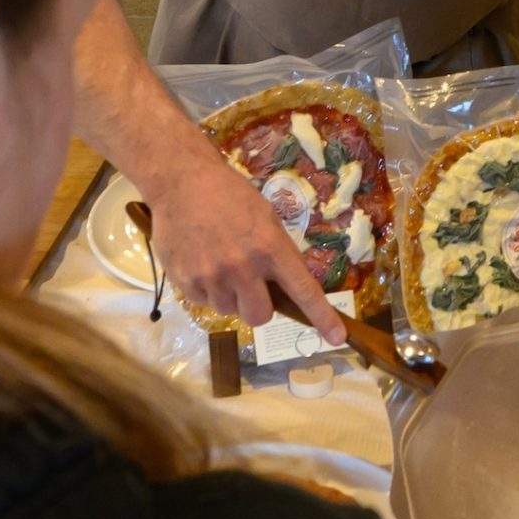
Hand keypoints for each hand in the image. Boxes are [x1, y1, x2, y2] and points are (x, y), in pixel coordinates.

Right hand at [143, 150, 344, 342]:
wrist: (182, 181)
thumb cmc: (230, 195)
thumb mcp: (265, 217)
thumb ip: (277, 253)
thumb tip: (287, 287)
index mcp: (270, 247)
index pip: (302, 290)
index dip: (321, 316)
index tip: (336, 337)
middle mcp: (242, 266)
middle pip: (260, 316)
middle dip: (259, 307)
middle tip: (251, 286)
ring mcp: (211, 276)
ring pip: (230, 310)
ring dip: (229, 296)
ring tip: (219, 263)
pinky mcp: (185, 281)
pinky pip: (204, 302)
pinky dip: (206, 289)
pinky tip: (201, 261)